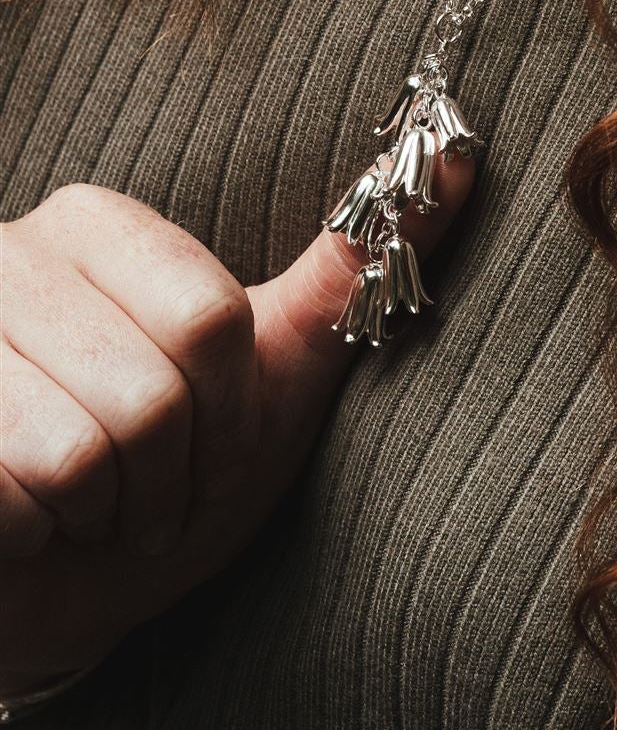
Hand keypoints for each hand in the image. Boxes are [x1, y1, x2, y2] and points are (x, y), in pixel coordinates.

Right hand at [0, 139, 478, 691]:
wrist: (60, 578)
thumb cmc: (170, 466)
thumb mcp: (277, 363)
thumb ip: (357, 260)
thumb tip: (460, 151)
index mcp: (101, 225)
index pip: (209, 319)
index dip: (226, 412)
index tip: (210, 439)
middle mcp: (13, 254)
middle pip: (154, 390)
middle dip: (169, 475)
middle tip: (146, 487)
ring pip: (84, 450)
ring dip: (103, 514)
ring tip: (90, 503)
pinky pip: (14, 493)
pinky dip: (37, 535)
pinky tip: (28, 520)